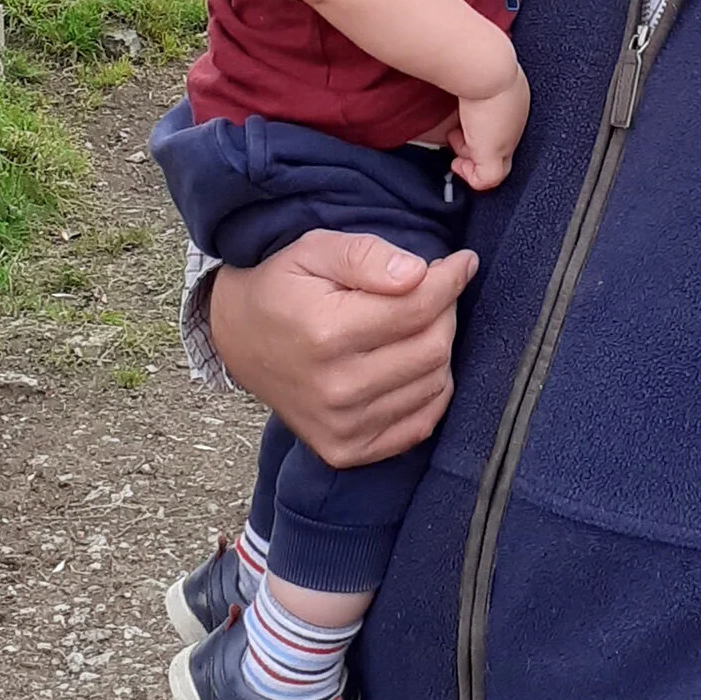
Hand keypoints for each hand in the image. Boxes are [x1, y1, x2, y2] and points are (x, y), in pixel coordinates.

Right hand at [209, 229, 476, 468]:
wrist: (239, 339)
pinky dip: (430, 389)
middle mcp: (335, 389)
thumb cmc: (283, 287)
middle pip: (433, 348)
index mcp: (326, 333)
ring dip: (439, 348)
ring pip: (434, 384)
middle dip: (445, 311)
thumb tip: (419, 274)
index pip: (419, 308)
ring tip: (416, 323)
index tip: (461, 262)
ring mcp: (341, 427)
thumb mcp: (315, 249)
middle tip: (432, 290)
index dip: (450, 279)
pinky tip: (411, 362)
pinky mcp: (347, 450)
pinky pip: (422, 422)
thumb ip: (367, 255)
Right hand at [452, 60, 529, 190]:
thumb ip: (475, 80)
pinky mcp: (493, 153)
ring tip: (456, 141)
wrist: (484, 64)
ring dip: (470, 158)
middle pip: (500, 145)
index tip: (465, 123)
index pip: (505, 124)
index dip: (483, 128)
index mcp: (514, 98)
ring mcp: (507, 139)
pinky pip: (486, 180)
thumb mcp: (480, 71)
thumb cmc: (476, 60)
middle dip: (475, 144)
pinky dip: (469, 175)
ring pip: (494, 164)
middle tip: (458, 134)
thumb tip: (458, 80)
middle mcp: (516, 121)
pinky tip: (457, 163)